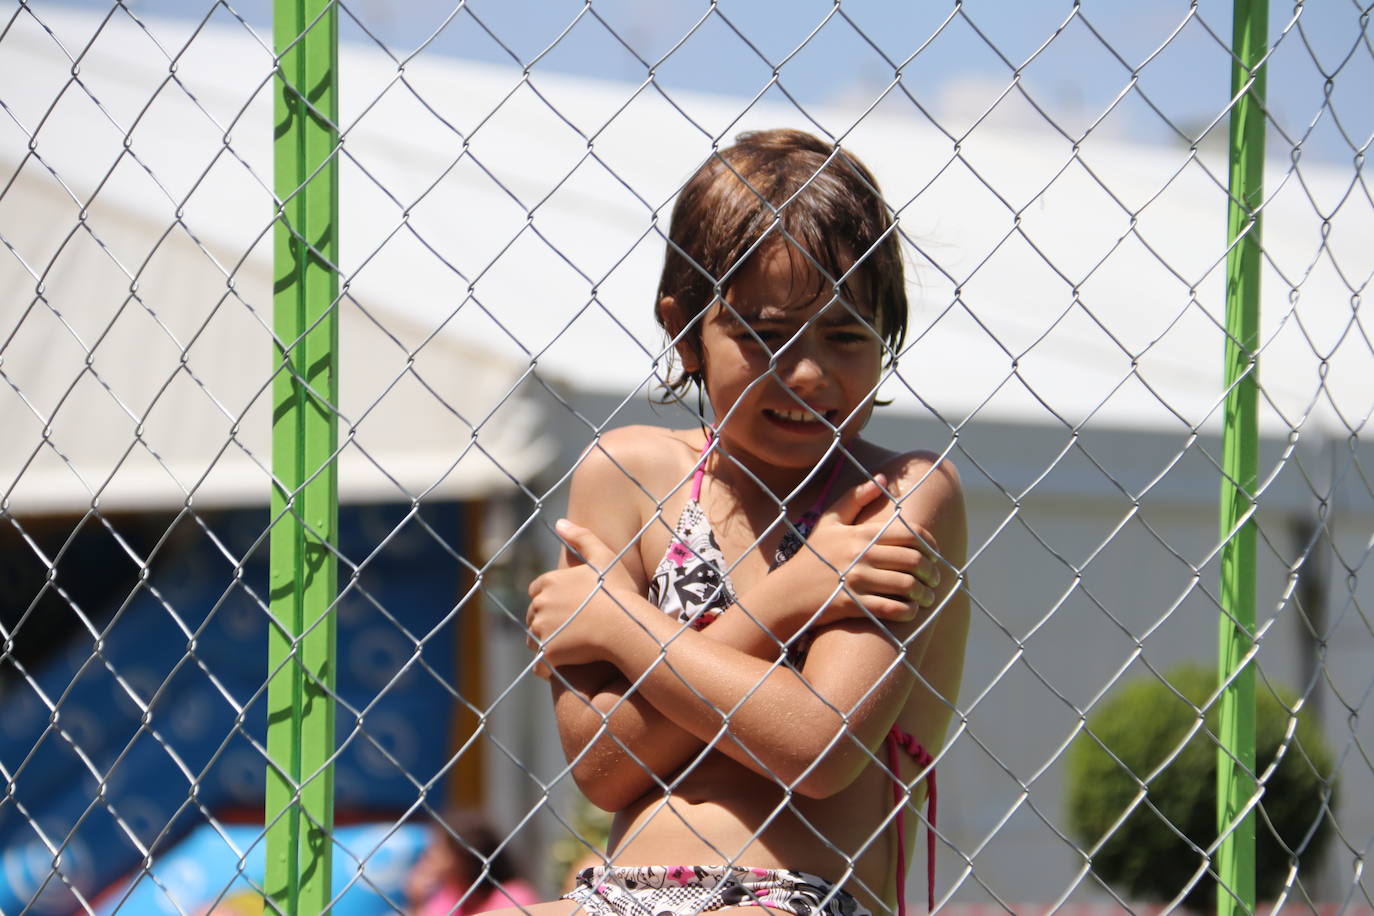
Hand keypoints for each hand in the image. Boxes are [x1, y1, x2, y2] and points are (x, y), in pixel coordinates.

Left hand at [526, 519, 638, 676]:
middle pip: (533, 616)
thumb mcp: (603, 557)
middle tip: (571, 629)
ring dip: (545, 644)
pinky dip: (548, 668)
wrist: (625, 625)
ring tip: (569, 647)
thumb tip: (560, 522)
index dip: (551, 600)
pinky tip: (563, 666)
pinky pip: (539, 665)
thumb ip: (580, 537)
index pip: (537, 591)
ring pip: (534, 640)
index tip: (568, 608)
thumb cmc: (618, 592)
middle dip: (546, 622)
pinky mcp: (548, 653)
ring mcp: (542, 630)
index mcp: (549, 582)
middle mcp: (540, 604)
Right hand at [782, 473, 941, 626]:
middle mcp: (860, 555)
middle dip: (931, 572)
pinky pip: (890, 608)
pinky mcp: (852, 604)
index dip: (930, 544)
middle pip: (913, 560)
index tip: (935, 554)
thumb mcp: (828, 522)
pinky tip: (910, 612)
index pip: (909, 533)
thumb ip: (854, 498)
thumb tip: (883, 478)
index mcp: (859, 533)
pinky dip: (907, 612)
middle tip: (934, 579)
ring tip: (927, 597)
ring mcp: (856, 580)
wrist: (787, 593)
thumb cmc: (811, 557)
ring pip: (906, 585)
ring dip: (924, 594)